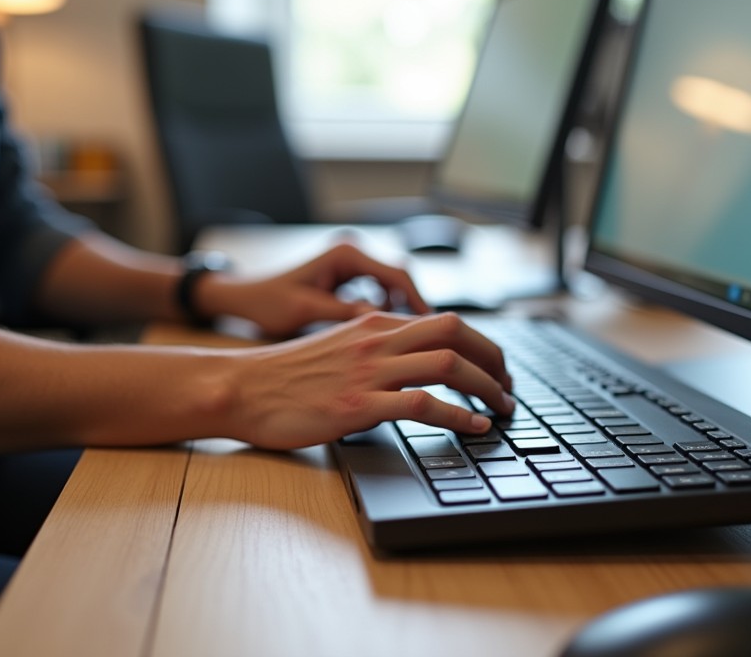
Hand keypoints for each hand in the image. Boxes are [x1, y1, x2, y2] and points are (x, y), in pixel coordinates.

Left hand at [197, 243, 429, 335]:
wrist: (242, 297)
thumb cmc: (266, 302)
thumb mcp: (305, 310)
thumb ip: (344, 314)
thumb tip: (382, 324)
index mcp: (344, 255)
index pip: (398, 275)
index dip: (418, 303)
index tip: (432, 330)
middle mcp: (351, 254)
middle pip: (400, 280)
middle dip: (414, 310)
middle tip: (426, 341)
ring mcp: (349, 266)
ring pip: (391, 289)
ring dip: (399, 313)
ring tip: (407, 344)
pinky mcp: (345, 281)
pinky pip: (377, 295)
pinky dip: (384, 314)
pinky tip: (382, 339)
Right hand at [221, 311, 514, 449]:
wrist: (240, 388)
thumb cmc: (285, 376)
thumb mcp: (339, 347)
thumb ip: (377, 349)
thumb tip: (416, 365)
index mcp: (374, 324)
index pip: (446, 322)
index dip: (483, 345)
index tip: (497, 371)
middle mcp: (376, 340)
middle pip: (456, 333)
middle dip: (494, 360)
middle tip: (509, 389)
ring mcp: (368, 372)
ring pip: (447, 364)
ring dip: (486, 388)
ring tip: (502, 410)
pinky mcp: (357, 405)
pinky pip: (421, 405)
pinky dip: (458, 416)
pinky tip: (474, 428)